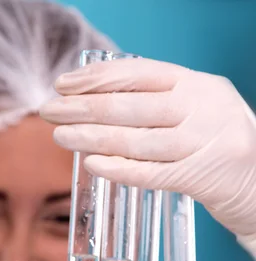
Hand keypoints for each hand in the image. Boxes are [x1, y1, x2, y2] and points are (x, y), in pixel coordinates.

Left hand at [41, 57, 255, 242]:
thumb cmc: (219, 141)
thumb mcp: (199, 107)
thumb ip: (160, 101)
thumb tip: (101, 99)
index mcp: (197, 84)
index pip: (138, 74)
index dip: (96, 79)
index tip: (63, 85)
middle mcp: (200, 108)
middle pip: (129, 106)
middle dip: (83, 108)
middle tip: (49, 112)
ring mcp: (201, 143)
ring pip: (135, 140)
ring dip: (91, 138)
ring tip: (61, 137)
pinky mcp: (199, 178)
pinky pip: (149, 173)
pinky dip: (118, 169)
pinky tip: (92, 164)